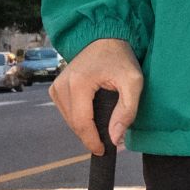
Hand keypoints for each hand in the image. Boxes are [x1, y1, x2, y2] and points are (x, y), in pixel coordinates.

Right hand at [49, 37, 142, 154]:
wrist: (105, 38)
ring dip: (84, 128)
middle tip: (109, 140)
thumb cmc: (121, 59)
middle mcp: (62, 85)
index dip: (92, 141)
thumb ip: (127, 111)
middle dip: (90, 136)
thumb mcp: (134, 82)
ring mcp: (56, 86)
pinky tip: (92, 114)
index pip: (81, 123)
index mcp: (78, 83)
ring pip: (69, 120)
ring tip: (103, 126)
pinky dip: (78, 118)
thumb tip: (114, 137)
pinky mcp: (56, 87)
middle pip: (74, 124)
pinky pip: (66, 112)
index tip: (104, 151)